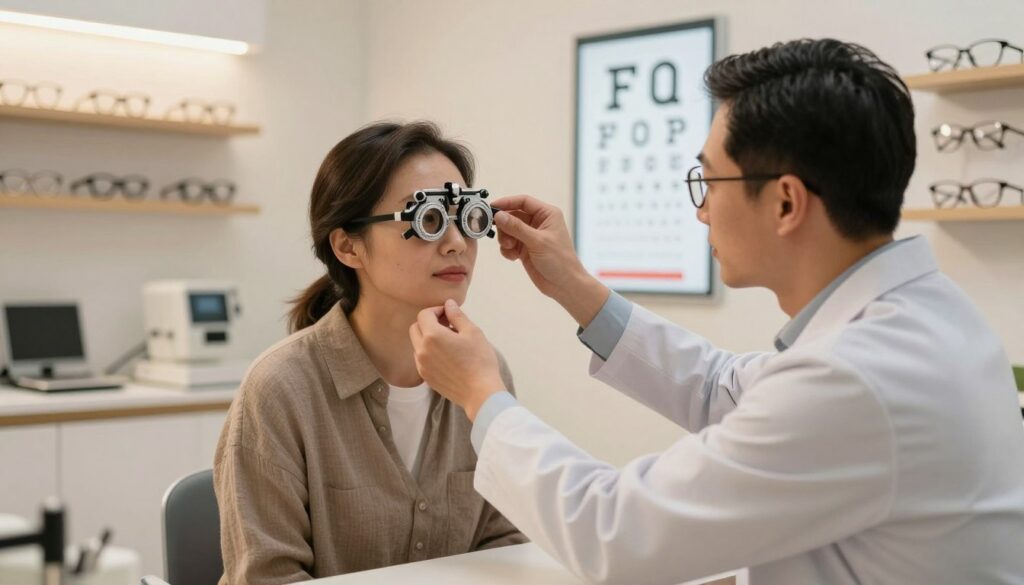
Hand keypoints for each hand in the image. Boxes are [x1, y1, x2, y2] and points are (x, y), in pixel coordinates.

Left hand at [409, 300, 505, 420]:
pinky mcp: (426, 377)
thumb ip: (457, 316)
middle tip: (447, 325)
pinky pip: (421, 359)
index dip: (436, 310)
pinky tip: (447, 357)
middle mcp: (422, 350)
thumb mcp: (472, 332)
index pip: (424, 314)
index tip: (449, 314)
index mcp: (432, 336)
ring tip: (449, 342)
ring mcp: (421, 365)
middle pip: (415, 328)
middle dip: (428, 323)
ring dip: (428, 338)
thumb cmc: (479, 360)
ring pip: (417, 344)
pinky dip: (429, 352)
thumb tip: (448, 304)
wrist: (480, 393)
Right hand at [490, 194, 608, 327]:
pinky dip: (507, 249)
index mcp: (547, 214)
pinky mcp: (525, 249)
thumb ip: (516, 227)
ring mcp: (530, 236)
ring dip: (505, 239)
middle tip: (501, 236)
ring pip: (508, 230)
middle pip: (512, 215)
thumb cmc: (560, 260)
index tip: (492, 208)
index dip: (507, 202)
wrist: (564, 285)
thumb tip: (498, 215)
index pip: (523, 201)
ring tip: (510, 249)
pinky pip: (509, 243)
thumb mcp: (537, 241)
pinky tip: (514, 258)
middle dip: (504, 226)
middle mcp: (538, 222)